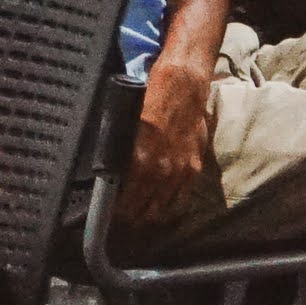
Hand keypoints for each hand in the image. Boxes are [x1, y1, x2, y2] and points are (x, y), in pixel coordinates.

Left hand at [109, 66, 215, 234]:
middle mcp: (160, 171)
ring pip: (163, 208)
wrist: (182, 88)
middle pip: (144, 210)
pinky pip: (180, 197)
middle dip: (132, 216)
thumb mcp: (126, 128)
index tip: (111, 214)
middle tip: (124, 217)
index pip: (125, 201)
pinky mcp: (194, 169)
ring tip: (141, 214)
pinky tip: (161, 201)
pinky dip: (169, 202)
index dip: (117, 211)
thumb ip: (122, 155)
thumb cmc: (149, 101)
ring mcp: (180, 172)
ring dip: (150, 213)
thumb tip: (111, 176)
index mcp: (139, 162)